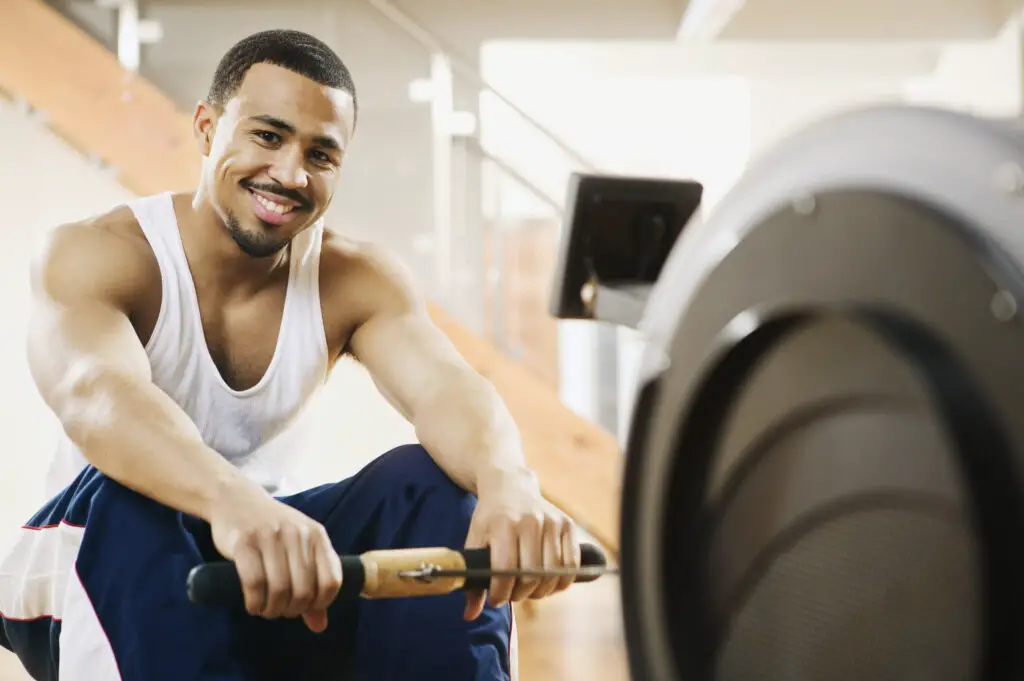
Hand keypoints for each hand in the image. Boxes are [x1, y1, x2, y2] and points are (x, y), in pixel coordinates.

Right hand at [207, 480, 341, 632]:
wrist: (236, 499)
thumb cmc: (272, 529)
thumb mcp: (298, 548)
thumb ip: (312, 584)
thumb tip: (320, 626)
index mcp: (317, 535)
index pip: (331, 580)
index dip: (321, 603)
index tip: (305, 608)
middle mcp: (297, 534)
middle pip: (304, 591)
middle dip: (292, 610)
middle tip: (281, 610)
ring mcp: (271, 537)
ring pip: (280, 590)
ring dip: (272, 609)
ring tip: (266, 609)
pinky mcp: (244, 542)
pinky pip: (254, 583)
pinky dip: (255, 602)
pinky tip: (253, 604)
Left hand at [463, 470, 580, 620]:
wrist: (510, 485)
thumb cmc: (490, 517)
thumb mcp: (474, 540)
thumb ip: (473, 577)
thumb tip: (470, 615)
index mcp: (503, 524)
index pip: (505, 571)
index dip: (501, 593)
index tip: (496, 599)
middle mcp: (530, 521)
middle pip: (530, 576)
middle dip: (520, 594)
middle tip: (513, 594)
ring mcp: (551, 522)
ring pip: (552, 573)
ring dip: (541, 591)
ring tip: (529, 589)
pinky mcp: (567, 524)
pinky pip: (571, 564)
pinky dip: (562, 581)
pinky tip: (548, 582)